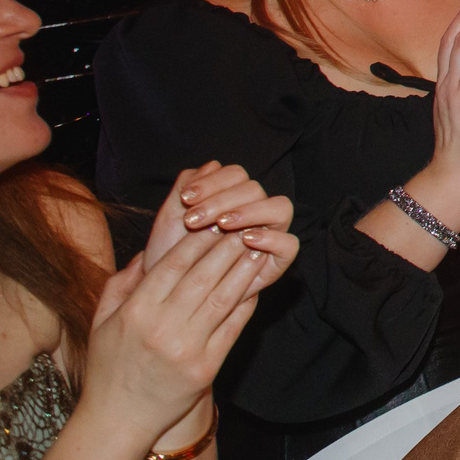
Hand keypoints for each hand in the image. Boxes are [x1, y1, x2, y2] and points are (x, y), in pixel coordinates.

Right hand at [82, 228, 276, 441]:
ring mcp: (187, 348)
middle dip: (225, 247)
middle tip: (243, 225)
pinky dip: (246, 303)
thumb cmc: (108, 368)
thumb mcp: (102, 322)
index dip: (195, 241)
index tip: (212, 222)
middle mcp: (162, 328)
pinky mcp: (207, 367)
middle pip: (202, 276)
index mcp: (136, 313)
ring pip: (222, 298)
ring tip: (256, 246)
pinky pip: (232, 327)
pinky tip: (256, 284)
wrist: (119, 421)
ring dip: (243, 269)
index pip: (171, 266)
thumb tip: (147, 250)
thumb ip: (122, 283)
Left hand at [151, 162, 295, 276]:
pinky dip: (272, 238)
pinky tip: (246, 240)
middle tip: (194, 218)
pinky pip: (290, 244)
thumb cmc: (170, 255)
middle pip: (255, 189)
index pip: (236, 174)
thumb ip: (186, 187)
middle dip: (223, 199)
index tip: (186, 197)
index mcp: (231, 197)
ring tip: (222, 224)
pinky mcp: (276, 261)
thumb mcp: (170, 218)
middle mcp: (254, 211)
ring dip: (251, 211)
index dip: (213, 181)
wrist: (169, 294)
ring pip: (280, 208)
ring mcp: (269, 234)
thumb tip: (211, 165)